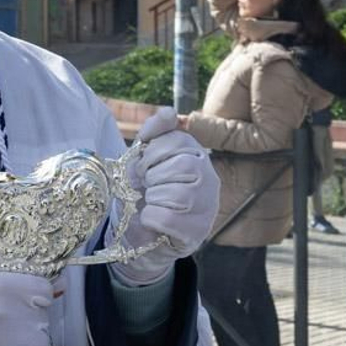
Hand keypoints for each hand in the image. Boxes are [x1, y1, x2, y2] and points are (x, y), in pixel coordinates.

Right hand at [0, 272, 57, 345]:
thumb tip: (58, 289)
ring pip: (42, 344)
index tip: (29, 309)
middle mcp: (5, 309)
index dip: (39, 302)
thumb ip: (11, 286)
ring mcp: (2, 338)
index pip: (43, 291)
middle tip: (12, 332)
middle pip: (42, 320)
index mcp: (0, 283)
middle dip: (31, 327)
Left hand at [115, 106, 219, 285]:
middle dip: (154, 176)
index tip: (144, 166)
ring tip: (151, 203)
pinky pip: (169, 219)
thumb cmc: (142, 192)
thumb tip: (168, 112)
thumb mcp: (143, 157)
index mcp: (197, 156)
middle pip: (184, 167)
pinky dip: (150, 218)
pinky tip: (151, 220)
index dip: (153, 152)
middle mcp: (210, 180)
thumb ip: (154, 132)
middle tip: (146, 186)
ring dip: (153, 199)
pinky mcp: (197, 233)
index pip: (180, 141)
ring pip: (179, 194)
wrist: (136, 233)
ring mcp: (207, 208)